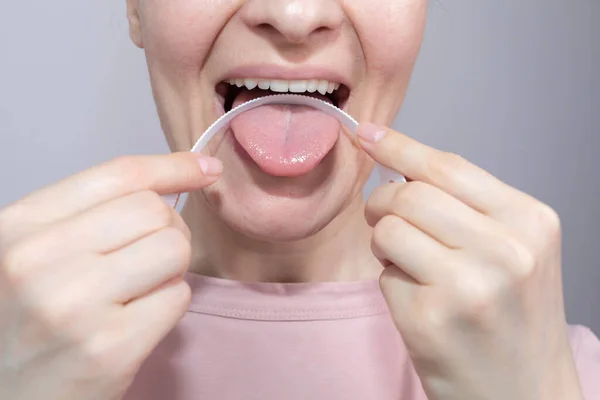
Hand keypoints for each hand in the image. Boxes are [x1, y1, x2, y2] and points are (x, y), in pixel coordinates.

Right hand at [0, 153, 221, 399]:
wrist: (10, 396)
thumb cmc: (28, 319)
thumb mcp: (36, 252)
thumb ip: (91, 213)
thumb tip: (178, 177)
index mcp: (19, 226)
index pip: (118, 176)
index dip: (172, 166)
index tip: (206, 168)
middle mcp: (38, 260)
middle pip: (154, 210)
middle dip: (168, 229)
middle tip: (149, 256)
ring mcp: (74, 305)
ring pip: (174, 249)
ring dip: (170, 268)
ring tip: (138, 289)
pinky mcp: (110, 348)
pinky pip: (178, 297)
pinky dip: (168, 305)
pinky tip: (136, 321)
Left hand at [358, 123, 583, 399]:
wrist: (524, 393)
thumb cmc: (511, 317)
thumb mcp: (512, 250)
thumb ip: (465, 206)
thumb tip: (398, 164)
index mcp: (530, 222)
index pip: (448, 166)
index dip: (398, 145)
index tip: (365, 133)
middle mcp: (506, 250)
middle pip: (408, 194)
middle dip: (382, 204)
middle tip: (384, 221)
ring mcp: (468, 285)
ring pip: (388, 228)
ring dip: (385, 244)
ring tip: (410, 266)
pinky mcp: (431, 318)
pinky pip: (383, 274)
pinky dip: (391, 282)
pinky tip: (419, 302)